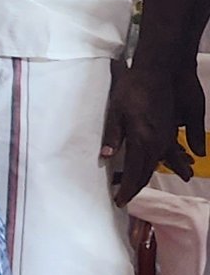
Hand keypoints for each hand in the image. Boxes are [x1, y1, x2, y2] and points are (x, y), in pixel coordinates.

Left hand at [104, 60, 196, 204]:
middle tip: (123, 197)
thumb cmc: (133, 89)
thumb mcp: (116, 110)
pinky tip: (156, 167)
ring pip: (157, 165)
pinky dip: (158, 165)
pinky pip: (165, 155)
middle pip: (146, 173)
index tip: (120, 202)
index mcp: (142, 140)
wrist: (159, 72)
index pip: (134, 174)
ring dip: (146, 177)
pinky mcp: (170, 130)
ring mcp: (166, 137)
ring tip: (135, 187)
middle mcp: (157, 143)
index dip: (127, 190)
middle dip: (135, 187)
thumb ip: (113, 135)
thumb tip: (105, 157)